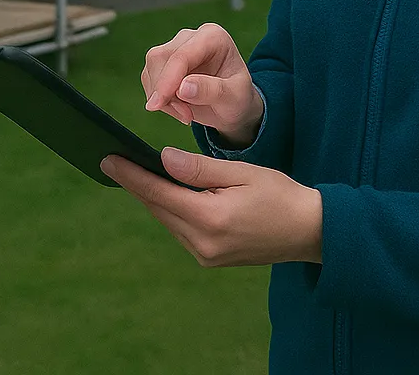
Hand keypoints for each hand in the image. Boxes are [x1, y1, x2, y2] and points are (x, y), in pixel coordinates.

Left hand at [101, 147, 322, 266]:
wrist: (310, 232)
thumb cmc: (280, 196)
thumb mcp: (242, 173)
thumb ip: (199, 168)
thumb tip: (162, 159)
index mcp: (211, 218)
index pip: (159, 193)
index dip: (131, 176)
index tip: (108, 159)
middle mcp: (203, 243)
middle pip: (159, 209)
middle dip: (137, 185)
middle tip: (116, 161)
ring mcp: (205, 255)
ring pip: (168, 220)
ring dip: (154, 198)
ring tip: (136, 174)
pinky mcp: (210, 259)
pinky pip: (181, 231)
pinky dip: (172, 211)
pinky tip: (166, 194)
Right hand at [141, 23, 262, 145]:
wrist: (231, 106)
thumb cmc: (237, 98)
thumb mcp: (234, 98)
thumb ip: (212, 91)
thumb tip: (182, 88)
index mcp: (213, 37)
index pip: (182, 55)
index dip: (167, 80)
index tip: (158, 104)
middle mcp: (191, 37)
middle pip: (161, 59)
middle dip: (166, 92)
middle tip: (185, 116)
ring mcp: (175, 48)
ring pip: (151, 69)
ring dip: (162, 98)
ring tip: (186, 113)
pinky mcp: (163, 62)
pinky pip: (149, 79)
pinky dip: (160, 99)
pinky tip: (179, 108)